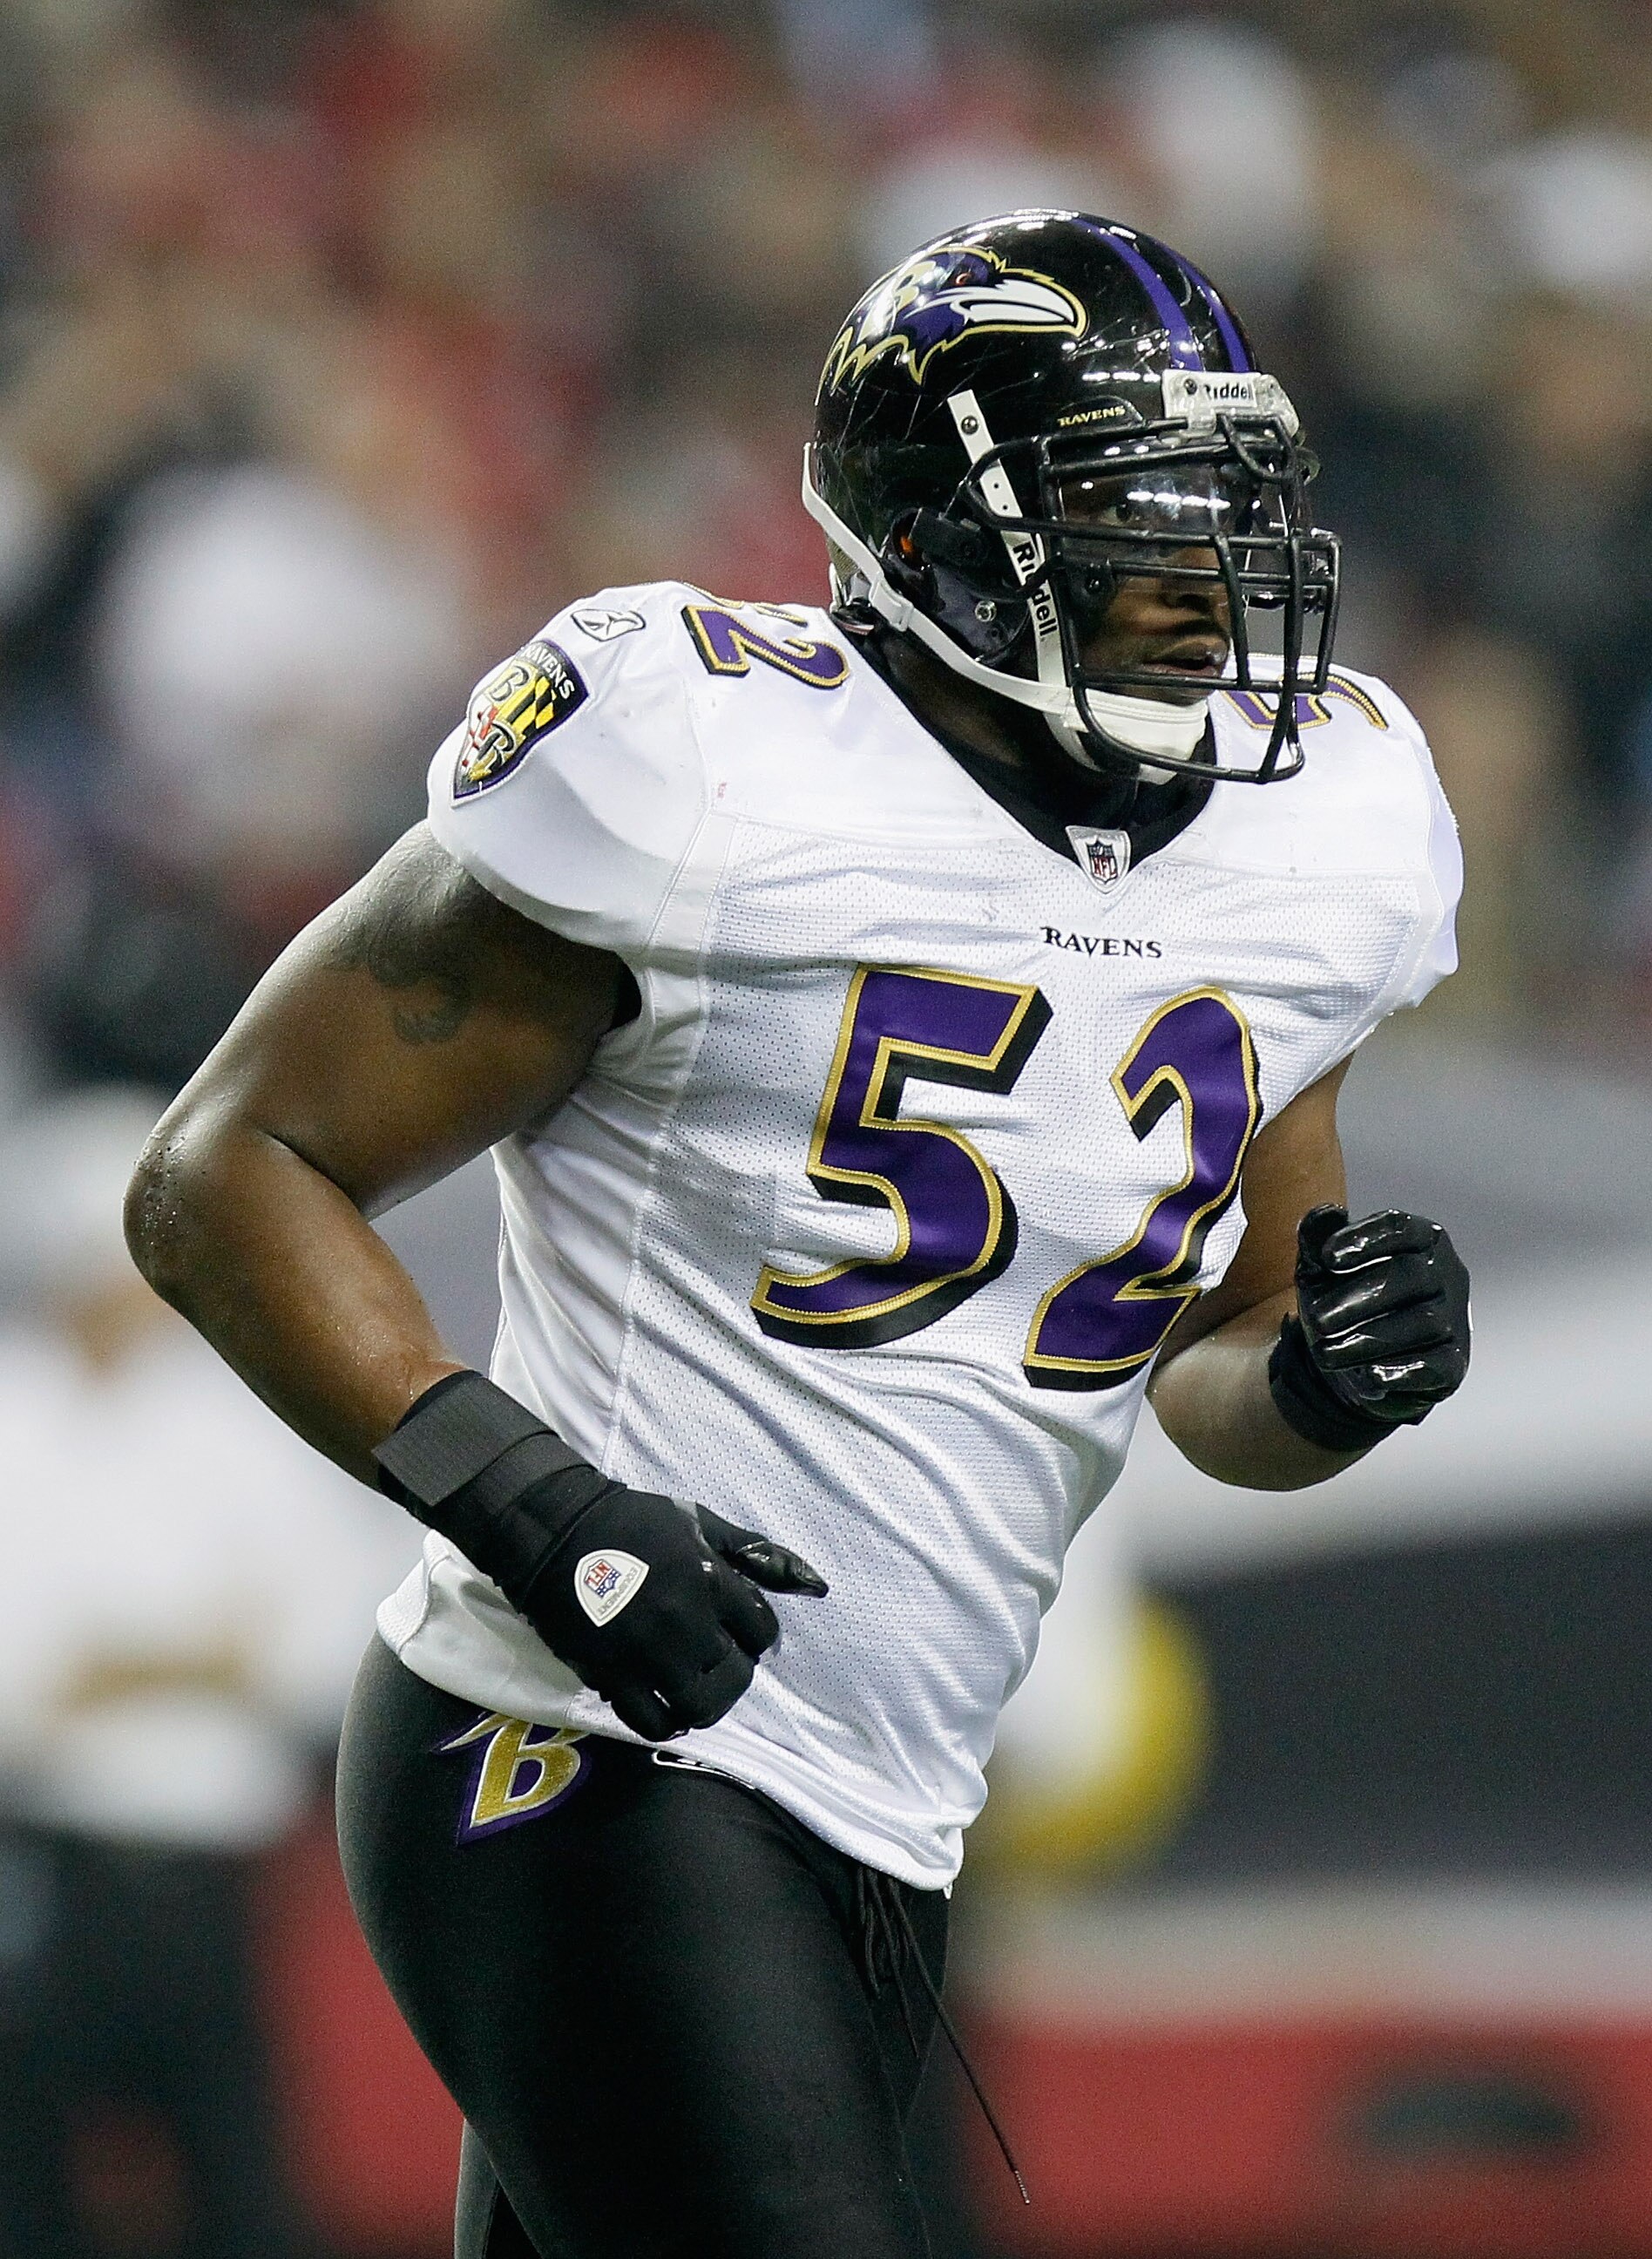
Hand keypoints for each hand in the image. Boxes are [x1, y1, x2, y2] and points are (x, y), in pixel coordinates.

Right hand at [518, 1491, 828, 1741]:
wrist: (557, 1530)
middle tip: (716, 1662)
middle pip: (736, 1676)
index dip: (756, 1636)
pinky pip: (650, 1722)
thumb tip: (818, 1585)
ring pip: (699, 1706)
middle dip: (734, 1673)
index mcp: (710, 1580)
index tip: (738, 1631)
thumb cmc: (633, 1522)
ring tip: (692, 1689)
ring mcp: (646, 1651)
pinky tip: (663, 1705)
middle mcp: (685, 1620)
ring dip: (705, 1704)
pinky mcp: (610, 1673)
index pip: (762, 1632)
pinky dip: (665, 1722)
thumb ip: (758, 1555)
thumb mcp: (702, 1523)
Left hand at [1269, 1205, 1470, 1450]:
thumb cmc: (1340, 1301)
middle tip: (1317, 1319)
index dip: (1365, 1239)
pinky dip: (1401, 1371)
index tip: (1327, 1258)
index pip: (1400, 1227)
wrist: (1350, 1361)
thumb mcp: (1320, 1270)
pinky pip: (1437, 1365)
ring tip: (1325, 1353)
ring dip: (1369, 1339)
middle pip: (1413, 1276)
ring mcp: (1455, 1319)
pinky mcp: (1453, 1363)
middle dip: (1360, 1297)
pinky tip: (1368, 1376)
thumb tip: (1325, 1212)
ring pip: (1424, 1323)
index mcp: (1420, 1239)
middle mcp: (1446, 1274)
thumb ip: (1316, 1239)